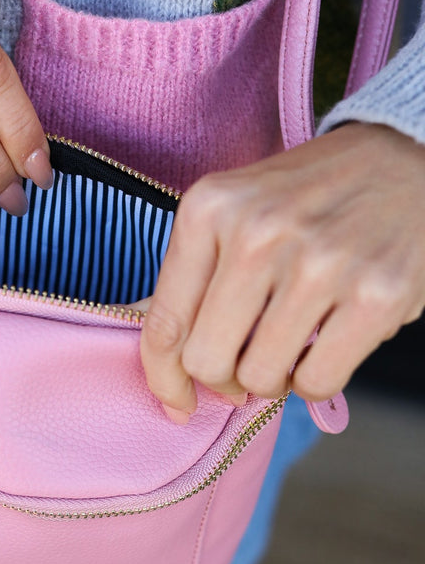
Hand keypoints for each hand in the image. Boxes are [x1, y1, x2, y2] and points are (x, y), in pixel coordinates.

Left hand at [139, 122, 424, 421]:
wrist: (406, 162)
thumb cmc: (310, 196)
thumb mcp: (237, 210)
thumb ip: (196, 277)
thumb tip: (166, 366)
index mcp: (210, 208)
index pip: (163, 323)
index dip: (163, 379)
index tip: (176, 401)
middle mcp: (257, 233)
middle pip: (206, 361)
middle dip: (223, 378)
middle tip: (245, 363)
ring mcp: (318, 265)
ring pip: (259, 378)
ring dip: (272, 378)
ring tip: (289, 346)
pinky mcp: (373, 297)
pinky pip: (315, 382)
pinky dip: (314, 381)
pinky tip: (323, 347)